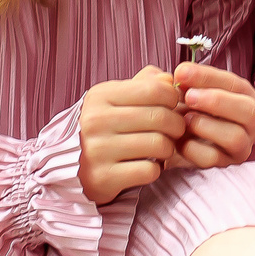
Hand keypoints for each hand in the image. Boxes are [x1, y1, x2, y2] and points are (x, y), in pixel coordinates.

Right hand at [77, 67, 184, 203]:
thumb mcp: (120, 99)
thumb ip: (146, 84)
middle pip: (161, 117)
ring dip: (167, 149)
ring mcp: (97, 150)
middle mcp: (95, 121)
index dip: (173, 99)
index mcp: (100, 96)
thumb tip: (168, 79)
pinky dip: (155, 170)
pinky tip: (145, 165)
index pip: (155, 89)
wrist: (78, 169)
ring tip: (159, 149)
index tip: (171, 107)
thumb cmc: (108, 129)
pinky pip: (150, 170)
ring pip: (159, 144)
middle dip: (176, 126)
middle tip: (173, 132)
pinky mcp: (103, 177)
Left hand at [174, 62, 254, 168]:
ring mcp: (241, 145)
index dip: (208, 77)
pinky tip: (178, 140)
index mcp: (245, 97)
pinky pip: (213, 158)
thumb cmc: (187, 107)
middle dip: (217, 101)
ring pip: (235, 137)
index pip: (234, 84)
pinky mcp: (225, 162)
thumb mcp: (187, 89)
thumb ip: (186, 80)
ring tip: (185, 119)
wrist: (175, 136)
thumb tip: (181, 74)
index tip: (181, 72)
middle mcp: (250, 122)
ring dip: (207, 126)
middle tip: (188, 96)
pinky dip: (193, 148)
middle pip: (248, 111)